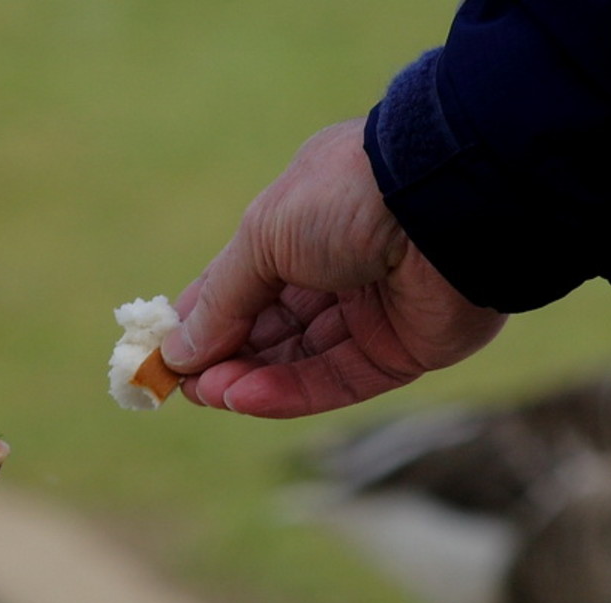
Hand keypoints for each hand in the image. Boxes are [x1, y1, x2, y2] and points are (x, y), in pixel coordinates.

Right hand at [161, 119, 506, 417]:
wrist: (448, 203)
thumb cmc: (347, 197)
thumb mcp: (262, 236)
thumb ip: (219, 299)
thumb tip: (176, 353)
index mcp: (305, 224)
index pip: (241, 283)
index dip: (201, 318)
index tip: (162, 352)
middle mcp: (337, 269)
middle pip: (266, 329)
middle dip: (221, 356)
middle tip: (182, 384)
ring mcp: (369, 313)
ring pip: (295, 361)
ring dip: (247, 379)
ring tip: (208, 392)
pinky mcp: (399, 352)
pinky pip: (333, 380)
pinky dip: (286, 392)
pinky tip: (243, 397)